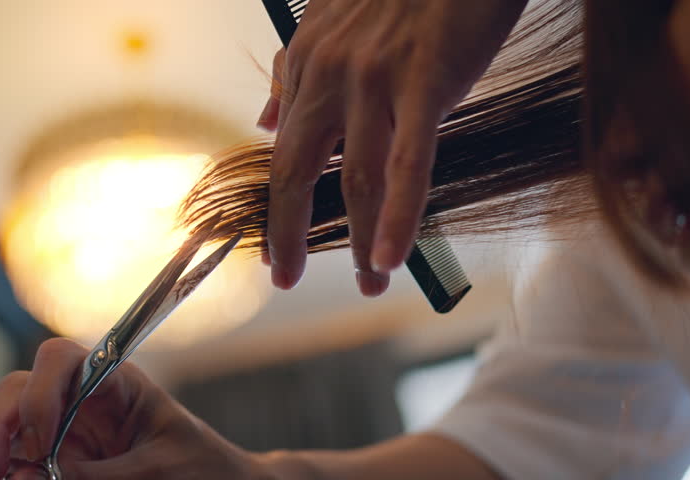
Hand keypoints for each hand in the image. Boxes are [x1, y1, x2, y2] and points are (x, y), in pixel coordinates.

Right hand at [0, 338, 266, 479]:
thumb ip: (100, 476)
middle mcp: (83, 400)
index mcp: (115, 383)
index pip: (61, 359)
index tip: (39, 443)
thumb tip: (32, 477)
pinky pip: (13, 455)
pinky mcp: (57, 459)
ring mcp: (66, 429)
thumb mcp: (157, 470)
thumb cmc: (203, 468)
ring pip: (7, 424)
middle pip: (21, 390)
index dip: (39, 394)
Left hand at [261, 0, 527, 295]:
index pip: (282, 150)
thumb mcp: (331, 24)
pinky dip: (399, 216)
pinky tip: (391, 258)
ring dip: (361, 240)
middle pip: (297, 171)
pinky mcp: (424, 84)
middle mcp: (330, 75)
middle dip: (289, 233)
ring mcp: (374, 81)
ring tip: (370, 283)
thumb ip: (295, 74)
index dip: (276, 204)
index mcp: (307, 63)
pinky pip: (408, 163)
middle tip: (285, 277)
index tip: (274, 242)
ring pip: (357, 179)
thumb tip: (265, 119)